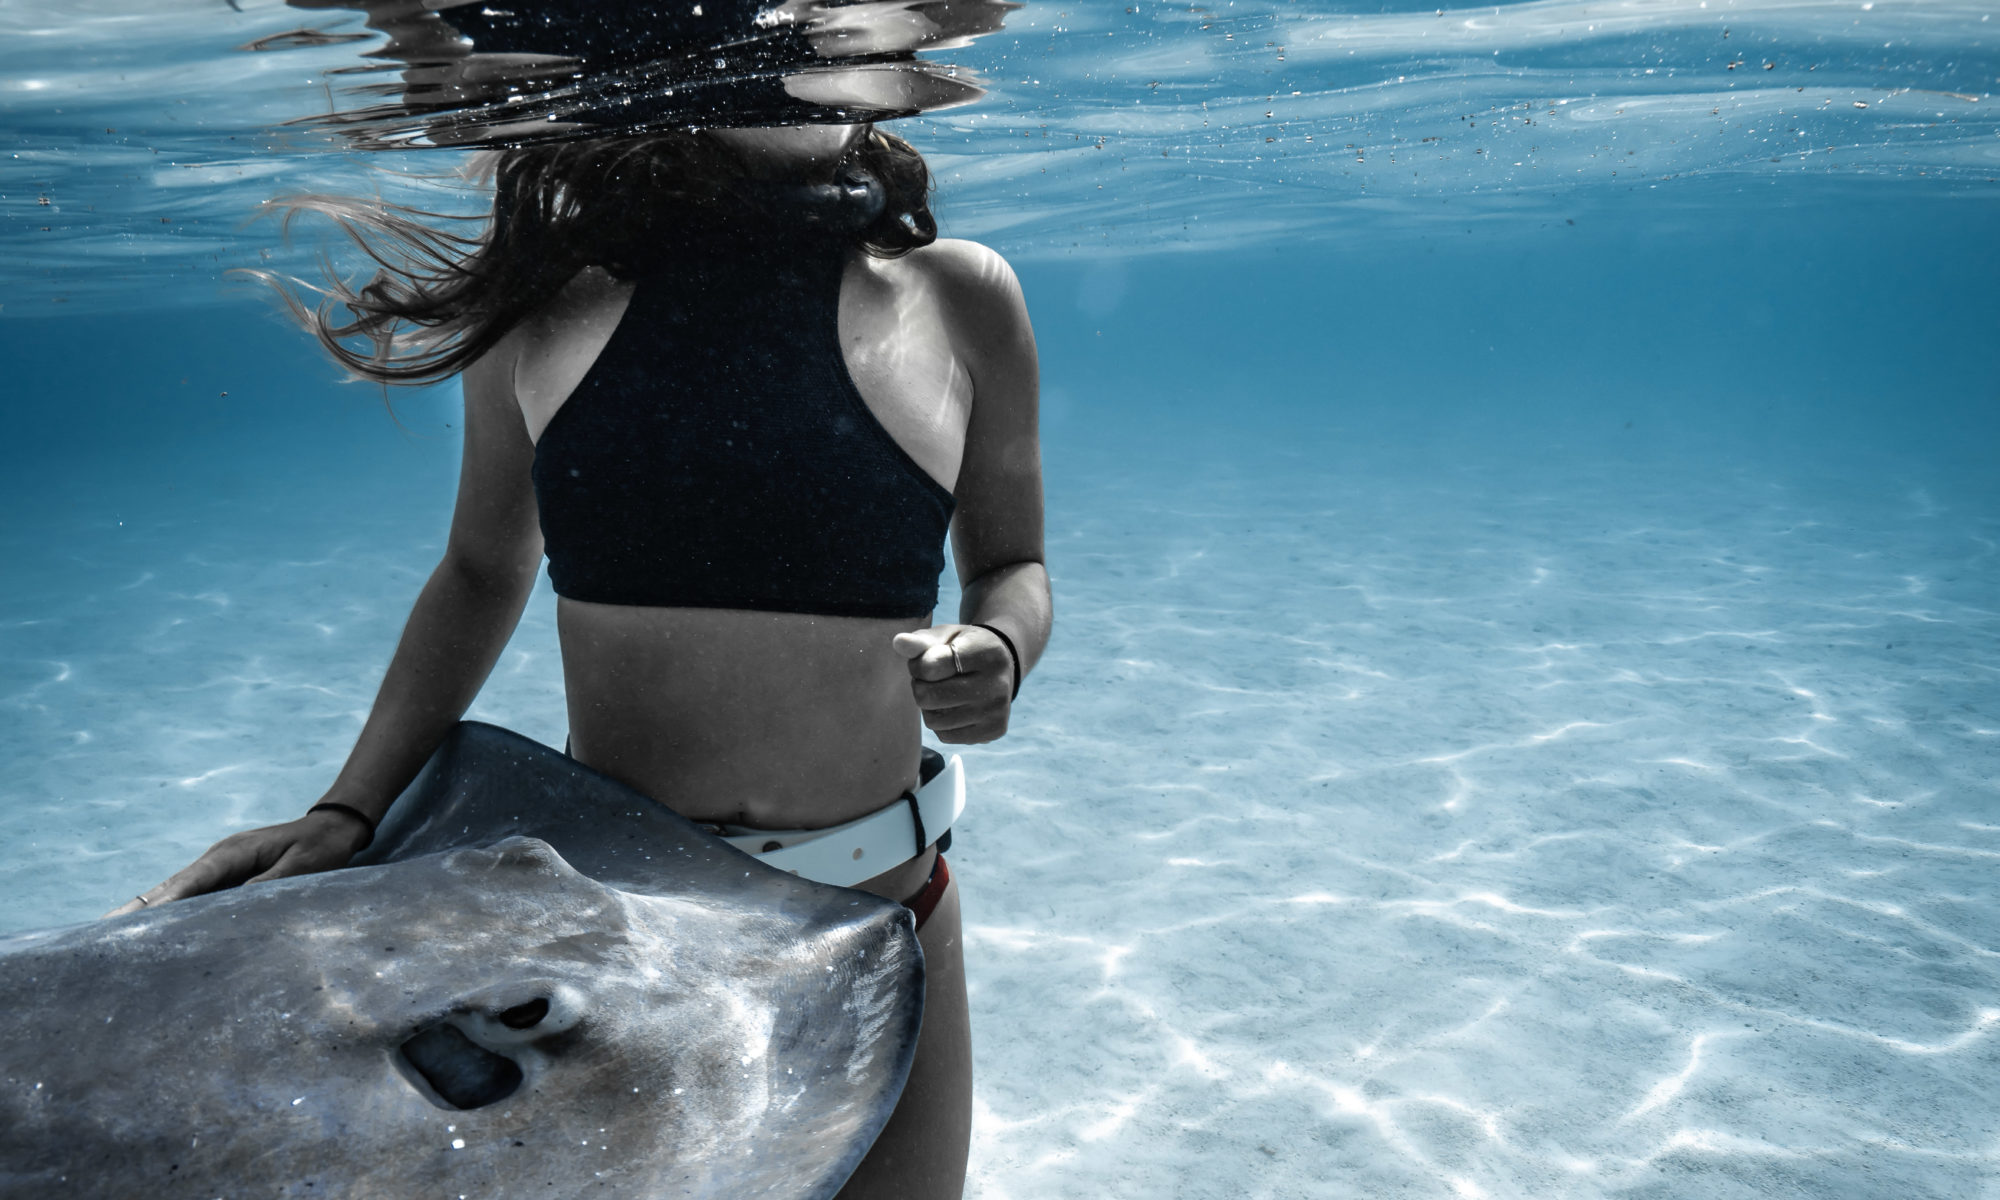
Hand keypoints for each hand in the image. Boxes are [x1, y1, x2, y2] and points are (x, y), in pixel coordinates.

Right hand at [101, 809, 371, 917]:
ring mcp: (218, 868)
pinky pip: (191, 898)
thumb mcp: (300, 868)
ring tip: (113, 940)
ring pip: (174, 893)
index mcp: (231, 854)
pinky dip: (169, 913)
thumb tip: (233, 905)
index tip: (132, 925)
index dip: (160, 905)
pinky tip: (150, 932)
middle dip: (138, 911)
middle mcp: (217, 859)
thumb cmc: (321, 848)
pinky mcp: (225, 878)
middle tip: (102, 938)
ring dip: (147, 914)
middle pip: (169, 888)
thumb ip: (268, 886)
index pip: (189, 883)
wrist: (333, 829)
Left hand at [892, 625, 1014, 743]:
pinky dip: (942, 723)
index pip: (930, 666)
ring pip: (934, 721)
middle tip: (931, 679)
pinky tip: (954, 707)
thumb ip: (921, 640)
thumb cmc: (964, 648)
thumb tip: (899, 642)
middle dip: (921, 687)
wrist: (1002, 666)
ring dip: (929, 707)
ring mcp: (997, 710)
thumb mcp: (945, 637)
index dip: (917, 665)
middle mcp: (997, 683)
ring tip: (942, 692)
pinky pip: (946, 736)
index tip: (925, 661)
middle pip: (928, 697)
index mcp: (985, 652)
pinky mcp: (994, 730)